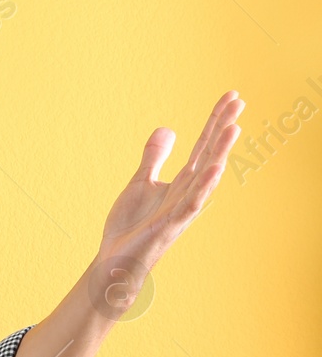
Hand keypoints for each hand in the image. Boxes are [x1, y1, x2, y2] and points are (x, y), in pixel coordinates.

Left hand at [91, 90, 243, 313]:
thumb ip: (155, 156)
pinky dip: (204, 185)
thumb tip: (168, 128)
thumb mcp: (141, 182)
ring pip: (206, 175)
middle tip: (238, 99)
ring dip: (219, 151)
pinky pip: (191, 202)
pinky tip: (215, 166)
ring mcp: (182, 208)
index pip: (202, 145)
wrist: (117, 260)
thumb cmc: (132, 225)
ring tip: (233, 126)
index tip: (232, 96)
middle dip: (222, 127)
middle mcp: (188, 192)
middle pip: (209, 153)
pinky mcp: (171, 224)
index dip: (215, 120)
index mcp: (182, 181)